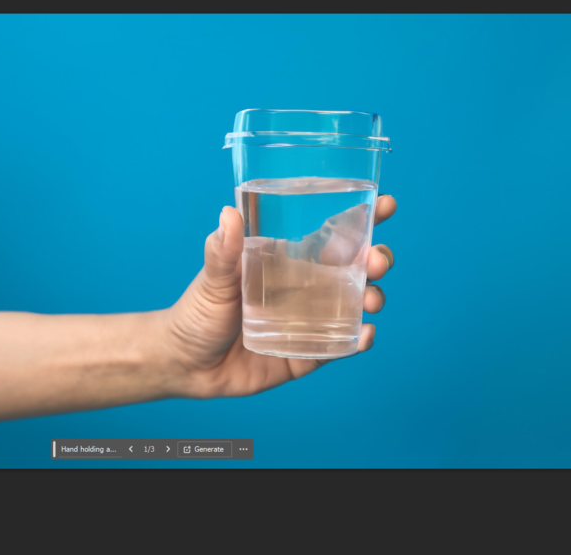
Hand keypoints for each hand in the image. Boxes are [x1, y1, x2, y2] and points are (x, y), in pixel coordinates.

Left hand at [164, 195, 396, 397]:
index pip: (333, 236)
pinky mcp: (308, 355)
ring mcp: (311, 322)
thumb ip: (223, 251)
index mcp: (289, 262)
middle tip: (377, 261)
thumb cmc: (197, 314)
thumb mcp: (211, 279)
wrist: (184, 365)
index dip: (364, 220)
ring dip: (373, 298)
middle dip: (376, 260)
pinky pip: (340, 346)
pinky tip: (365, 334)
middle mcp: (306, 289)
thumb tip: (228, 213)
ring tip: (372, 300)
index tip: (386, 205)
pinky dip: (359, 340)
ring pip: (356, 305)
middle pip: (355, 269)